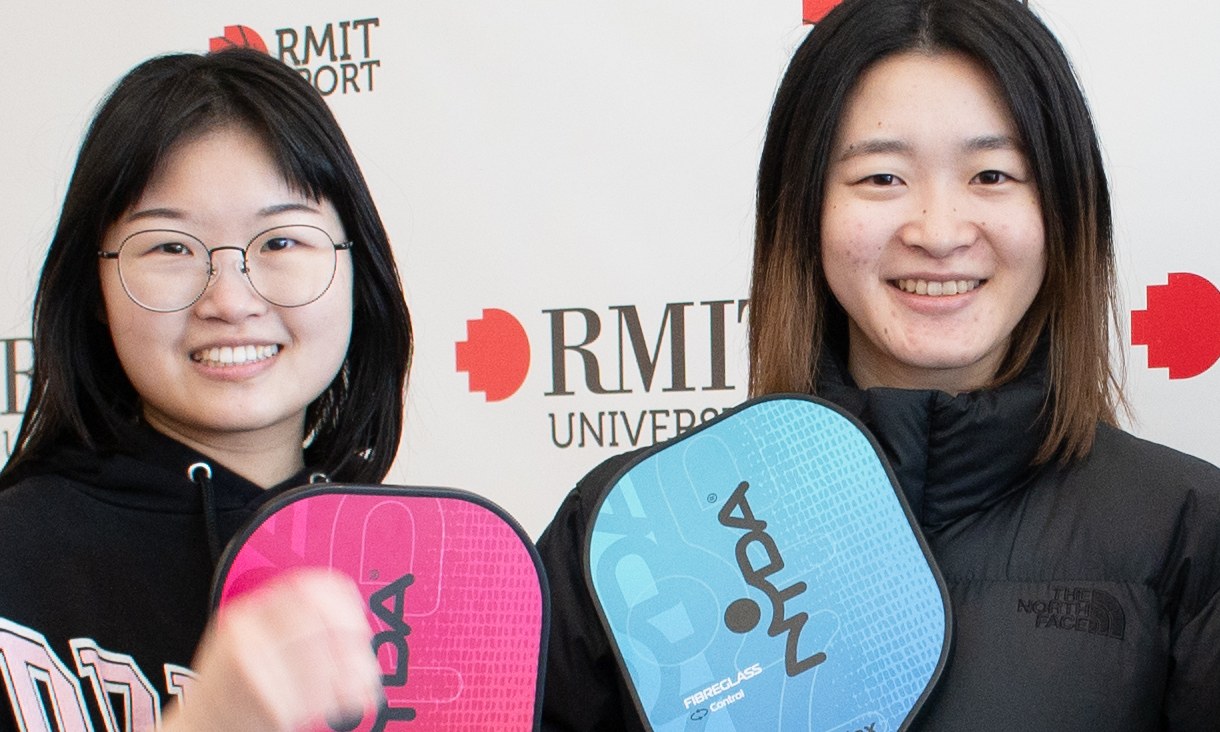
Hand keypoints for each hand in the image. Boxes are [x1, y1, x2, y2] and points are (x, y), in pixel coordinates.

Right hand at [163, 569, 382, 730]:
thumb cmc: (230, 690)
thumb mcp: (247, 640)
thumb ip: (290, 622)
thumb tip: (351, 620)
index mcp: (246, 615)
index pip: (305, 588)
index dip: (340, 600)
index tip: (357, 614)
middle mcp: (248, 637)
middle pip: (322, 624)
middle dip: (353, 638)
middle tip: (364, 653)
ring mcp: (256, 671)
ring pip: (327, 661)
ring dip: (356, 672)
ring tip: (363, 682)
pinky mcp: (269, 707)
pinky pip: (321, 697)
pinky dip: (346, 699)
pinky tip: (349, 702)